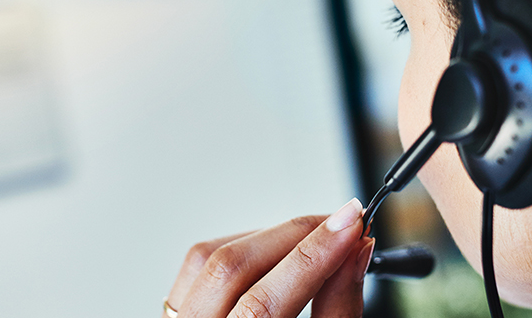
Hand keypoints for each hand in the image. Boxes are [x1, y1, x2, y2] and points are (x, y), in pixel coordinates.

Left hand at [164, 199, 374, 317]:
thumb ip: (336, 308)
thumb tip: (355, 251)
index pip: (264, 302)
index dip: (313, 256)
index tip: (353, 224)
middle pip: (233, 266)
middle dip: (296, 236)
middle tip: (346, 222)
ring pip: (210, 256)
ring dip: (269, 238)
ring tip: (317, 237)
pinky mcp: (176, 307)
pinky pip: (200, 264)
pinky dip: (243, 248)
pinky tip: (277, 251)